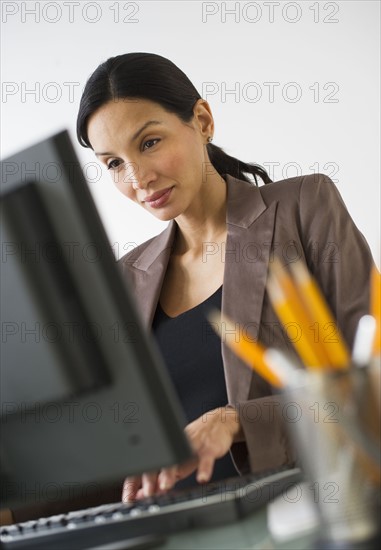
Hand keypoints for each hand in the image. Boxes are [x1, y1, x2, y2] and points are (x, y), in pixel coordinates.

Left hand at [122, 406, 240, 501]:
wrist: (217, 423)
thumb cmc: (195, 444)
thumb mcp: (179, 462)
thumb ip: (163, 477)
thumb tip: (144, 494)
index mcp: (166, 452)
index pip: (146, 467)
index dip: (135, 482)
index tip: (129, 498)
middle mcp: (176, 449)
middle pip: (159, 462)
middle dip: (150, 478)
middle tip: (146, 493)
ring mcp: (192, 447)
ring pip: (179, 459)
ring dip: (171, 472)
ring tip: (165, 486)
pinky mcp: (209, 448)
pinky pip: (206, 458)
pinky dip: (204, 468)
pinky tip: (202, 478)